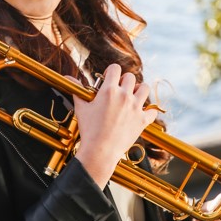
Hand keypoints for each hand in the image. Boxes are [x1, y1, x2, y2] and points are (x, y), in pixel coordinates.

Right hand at [71, 64, 157, 189]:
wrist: (100, 151)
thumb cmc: (89, 130)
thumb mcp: (81, 107)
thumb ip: (77, 89)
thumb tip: (68, 77)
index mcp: (109, 91)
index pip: (115, 68)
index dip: (111, 72)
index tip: (108, 79)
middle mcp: (124, 96)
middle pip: (130, 77)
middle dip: (124, 81)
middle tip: (119, 90)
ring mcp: (135, 108)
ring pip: (145, 88)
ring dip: (139, 90)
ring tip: (132, 96)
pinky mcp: (142, 120)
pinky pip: (152, 111)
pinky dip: (149, 111)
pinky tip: (141, 112)